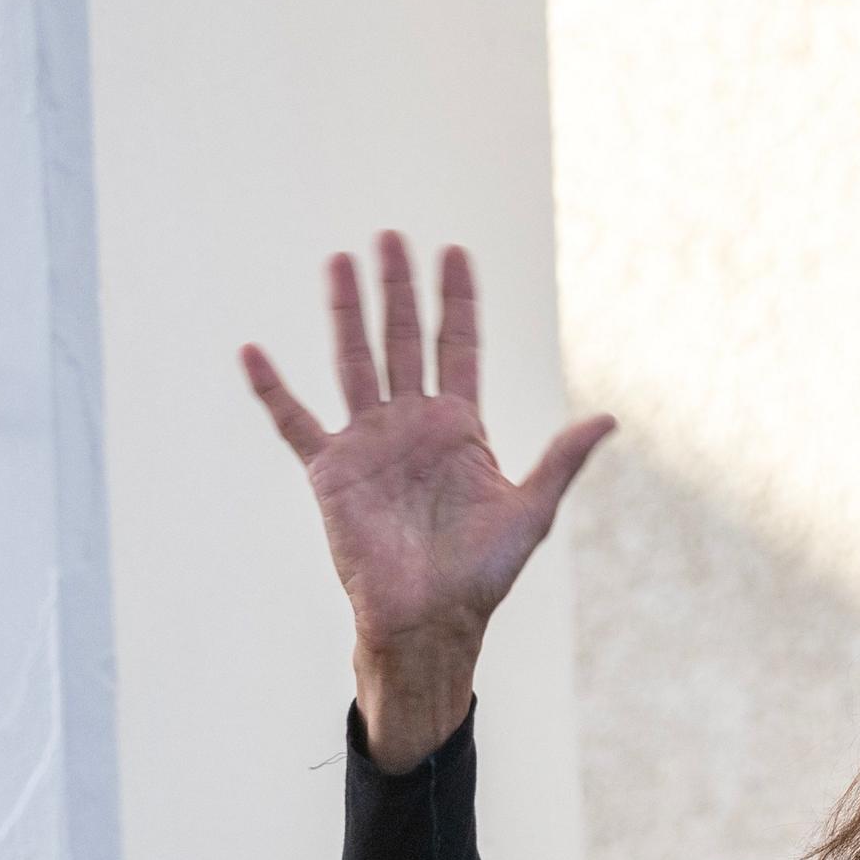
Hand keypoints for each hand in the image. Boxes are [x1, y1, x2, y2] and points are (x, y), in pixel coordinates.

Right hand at [240, 233, 612, 769]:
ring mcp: (369, 443)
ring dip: (346, 313)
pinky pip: (295, 422)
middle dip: (399, 288)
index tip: (454, 252)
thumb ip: (561, 460)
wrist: (427, 622)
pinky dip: (272, 389)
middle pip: (405, 339)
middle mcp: (412, 425)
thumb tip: (608, 419)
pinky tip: (251, 352)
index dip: (458, 300)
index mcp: (459, 427)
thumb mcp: (529, 512)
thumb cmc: (480, 577)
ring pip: (354, 361)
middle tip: (391, 237)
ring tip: (339, 262)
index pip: (458, 346)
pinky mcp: (331, 472)